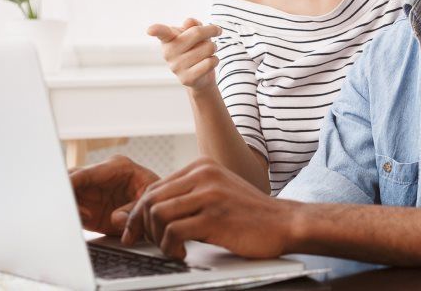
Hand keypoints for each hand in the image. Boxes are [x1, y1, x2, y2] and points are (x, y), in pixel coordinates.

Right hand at [70, 155, 160, 234]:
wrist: (158, 211)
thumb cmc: (156, 197)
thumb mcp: (149, 200)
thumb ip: (133, 209)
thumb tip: (115, 218)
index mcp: (116, 167)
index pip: (86, 171)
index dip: (72, 182)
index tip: (65, 193)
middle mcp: (100, 176)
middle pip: (71, 179)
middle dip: (65, 193)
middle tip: (68, 208)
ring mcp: (93, 191)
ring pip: (68, 194)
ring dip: (69, 206)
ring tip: (84, 217)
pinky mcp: (88, 207)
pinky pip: (72, 209)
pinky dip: (72, 216)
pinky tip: (82, 221)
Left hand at [122, 157, 295, 259]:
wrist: (285, 223)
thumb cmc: (249, 215)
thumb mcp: (215, 197)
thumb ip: (184, 200)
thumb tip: (140, 215)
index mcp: (201, 166)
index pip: (154, 187)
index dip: (138, 213)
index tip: (134, 232)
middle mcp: (204, 174)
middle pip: (150, 199)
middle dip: (140, 226)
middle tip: (145, 243)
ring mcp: (210, 194)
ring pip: (158, 214)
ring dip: (157, 239)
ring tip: (170, 249)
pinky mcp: (215, 216)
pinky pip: (174, 232)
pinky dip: (170, 248)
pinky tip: (181, 254)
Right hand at [148, 19, 222, 90]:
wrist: (200, 75)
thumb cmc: (196, 48)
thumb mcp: (195, 33)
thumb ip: (193, 25)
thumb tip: (190, 22)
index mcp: (168, 39)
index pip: (161, 32)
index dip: (156, 30)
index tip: (150, 30)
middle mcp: (168, 53)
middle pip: (197, 33)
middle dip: (211, 30)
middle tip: (215, 32)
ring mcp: (176, 67)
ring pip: (208, 48)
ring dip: (213, 48)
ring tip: (207, 52)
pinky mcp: (186, 79)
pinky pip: (209, 63)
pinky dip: (215, 60)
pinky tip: (209, 62)